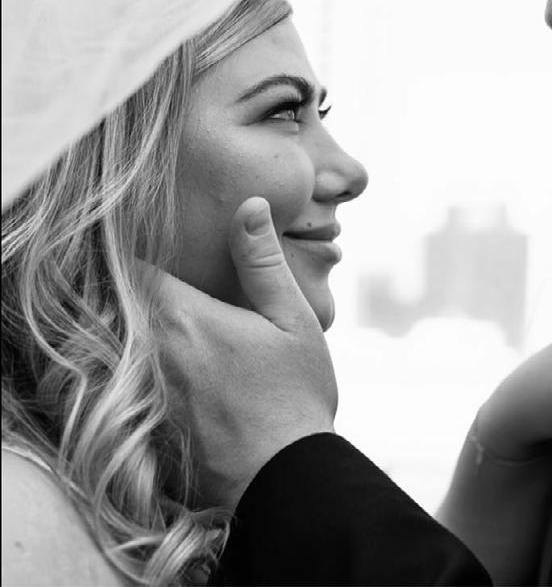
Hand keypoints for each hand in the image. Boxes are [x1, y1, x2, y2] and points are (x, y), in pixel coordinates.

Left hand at [152, 197, 336, 510]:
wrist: (282, 480)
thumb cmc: (294, 397)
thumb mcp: (292, 320)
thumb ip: (262, 262)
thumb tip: (248, 206)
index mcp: (185, 319)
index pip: (133, 269)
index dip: (142, 251)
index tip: (164, 244)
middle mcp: (153, 352)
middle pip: (123, 302)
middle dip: (144, 284)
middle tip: (180, 276)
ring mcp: (147, 389)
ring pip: (126, 338)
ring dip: (145, 321)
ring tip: (188, 318)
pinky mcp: (151, 417)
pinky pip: (136, 374)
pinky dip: (150, 358)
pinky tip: (190, 364)